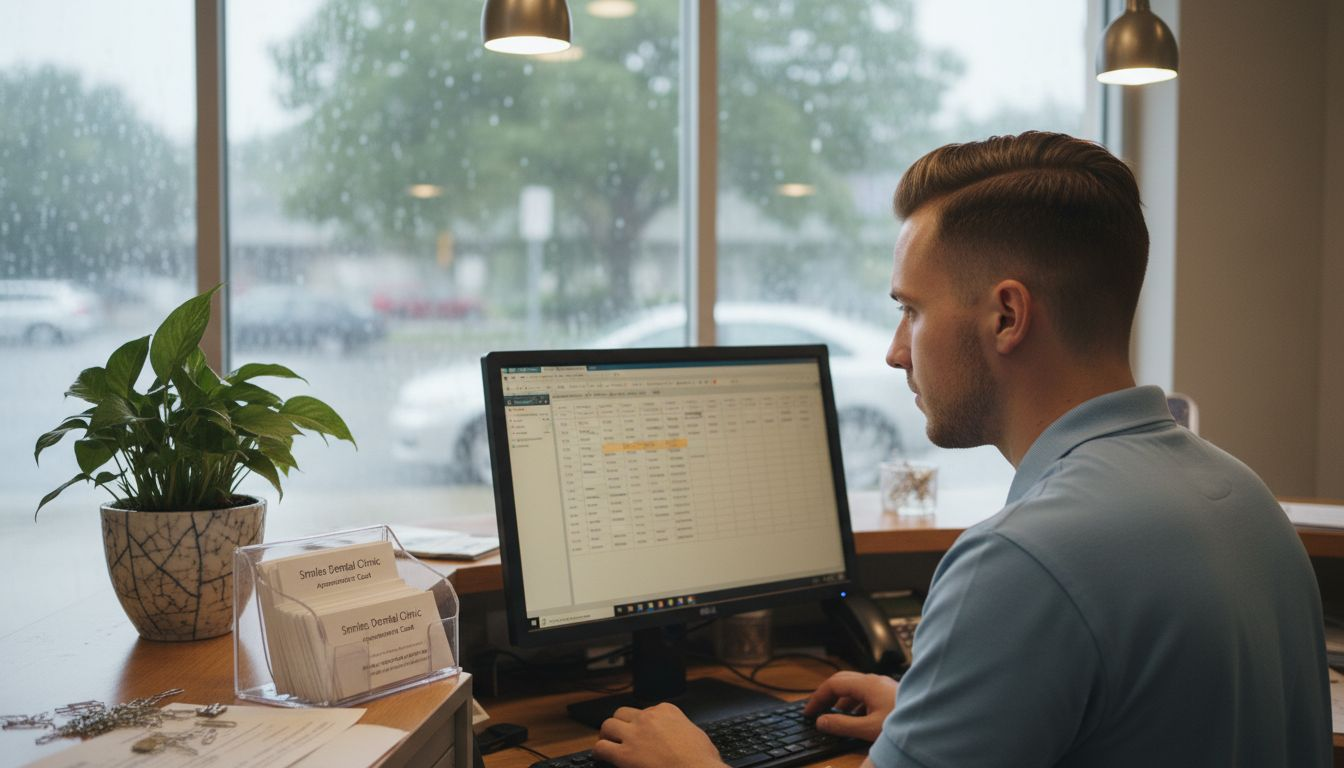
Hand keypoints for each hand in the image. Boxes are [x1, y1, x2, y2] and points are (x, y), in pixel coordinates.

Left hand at [592, 703, 725, 767]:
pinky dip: (599, 752)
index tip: (644, 734)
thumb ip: (682, 729)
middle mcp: (648, 718)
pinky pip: (602, 747)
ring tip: (608, 744)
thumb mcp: (696, 734)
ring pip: (608, 725)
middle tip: (620, 736)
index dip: (643, 724)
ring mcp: (635, 735)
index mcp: (667, 711)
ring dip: (607, 735)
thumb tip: (679, 736)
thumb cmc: (702, 760)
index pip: (647, 710)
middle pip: (623, 713)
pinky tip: (602, 758)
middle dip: (621, 724)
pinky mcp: (624, 755)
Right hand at [802, 671, 899, 742]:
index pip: (833, 683)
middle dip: (827, 696)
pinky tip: (856, 719)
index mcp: (867, 684)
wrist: (936, 721)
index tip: (809, 710)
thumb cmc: (906, 723)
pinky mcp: (891, 694)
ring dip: (841, 701)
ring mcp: (884, 686)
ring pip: (855, 689)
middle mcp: (875, 681)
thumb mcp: (869, 728)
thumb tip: (822, 721)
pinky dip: (854, 705)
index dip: (818, 696)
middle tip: (816, 711)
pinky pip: (866, 695)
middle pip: (842, 682)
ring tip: (834, 718)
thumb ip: (842, 725)